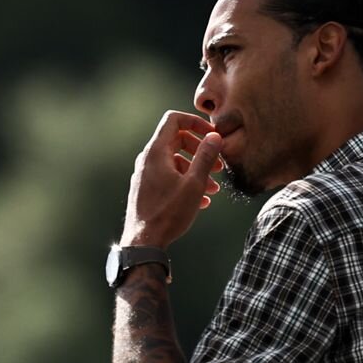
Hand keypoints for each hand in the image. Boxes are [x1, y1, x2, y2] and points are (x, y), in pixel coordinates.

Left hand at [121, 111, 223, 247]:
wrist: (144, 242)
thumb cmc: (168, 213)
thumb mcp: (194, 184)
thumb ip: (205, 157)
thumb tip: (214, 137)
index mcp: (156, 152)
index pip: (173, 120)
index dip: (195, 122)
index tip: (211, 134)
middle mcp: (147, 160)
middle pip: (177, 141)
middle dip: (200, 150)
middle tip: (218, 165)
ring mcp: (145, 175)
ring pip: (175, 163)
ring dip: (196, 171)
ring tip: (213, 188)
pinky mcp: (146, 189)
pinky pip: (168, 178)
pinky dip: (185, 183)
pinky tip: (201, 200)